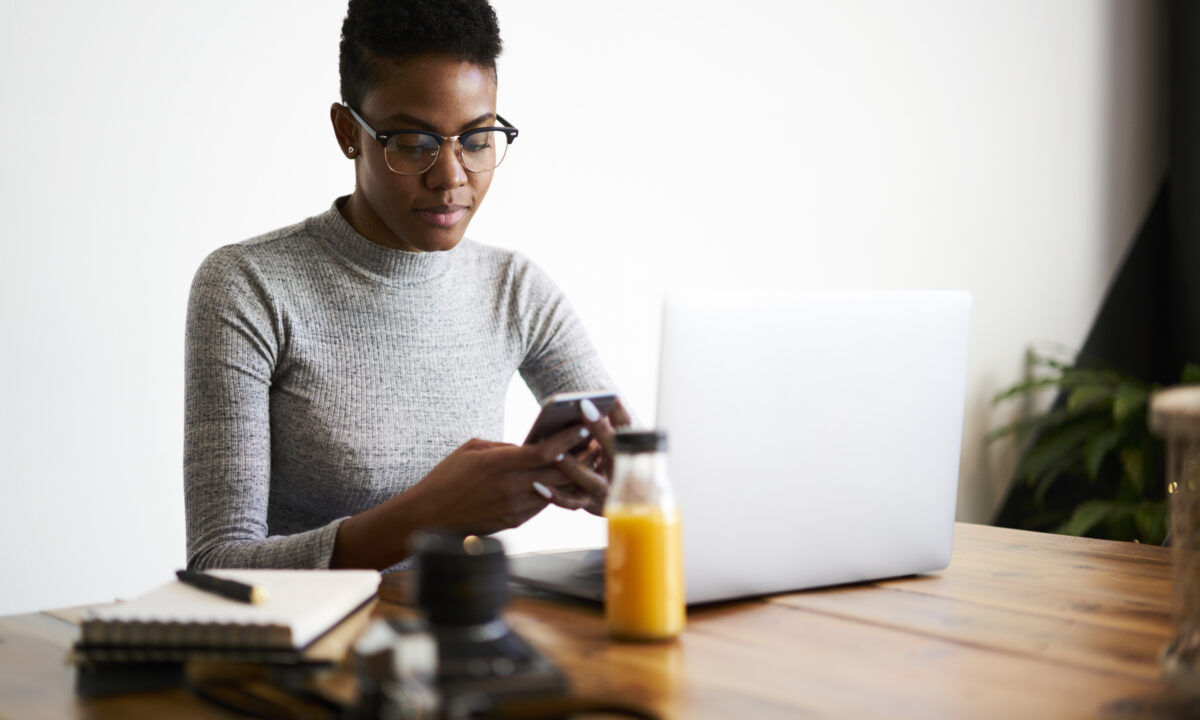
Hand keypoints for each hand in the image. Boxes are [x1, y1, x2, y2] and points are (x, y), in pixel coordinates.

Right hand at [402, 425, 595, 534]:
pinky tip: (566, 482)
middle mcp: (510, 488)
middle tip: (597, 444)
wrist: (428, 517)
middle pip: (557, 474)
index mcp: (498, 465)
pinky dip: (556, 493)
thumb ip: (503, 446)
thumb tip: (529, 446)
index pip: (544, 452)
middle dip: (580, 458)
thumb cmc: (446, 478)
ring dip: (573, 477)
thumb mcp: (471, 449)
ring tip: (588, 461)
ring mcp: (513, 508)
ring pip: (555, 492)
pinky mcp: (514, 522)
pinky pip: (543, 505)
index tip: (583, 427)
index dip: (567, 440)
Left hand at [538, 397, 632, 515]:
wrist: (631, 505)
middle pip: (613, 449)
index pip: (627, 427)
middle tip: (582, 406)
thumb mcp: (614, 444)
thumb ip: (605, 425)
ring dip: (572, 466)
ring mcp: (608, 490)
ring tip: (554, 452)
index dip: (617, 409)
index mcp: (630, 450)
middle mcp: (623, 471)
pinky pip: (572, 503)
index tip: (604, 390)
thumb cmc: (613, 462)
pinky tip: (537, 485)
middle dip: (599, 428)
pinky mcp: (592, 506)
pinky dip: (555, 495)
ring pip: (591, 479)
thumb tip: (591, 401)